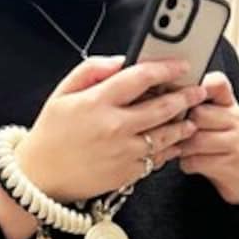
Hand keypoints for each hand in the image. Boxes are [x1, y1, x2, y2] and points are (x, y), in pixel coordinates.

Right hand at [17, 55, 206, 202]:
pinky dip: (170, 149)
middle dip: (186, 96)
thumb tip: (121, 60)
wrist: (40, 178)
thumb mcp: (62, 93)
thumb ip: (92, 70)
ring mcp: (123, 152)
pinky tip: (175, 142)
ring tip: (192, 118)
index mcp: (97, 102)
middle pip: (163, 107)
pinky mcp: (128, 173)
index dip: (166, 68)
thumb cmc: (51, 133)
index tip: (181, 65)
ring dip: (183, 124)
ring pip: (166, 135)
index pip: (141, 77)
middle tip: (199, 90)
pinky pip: (157, 158)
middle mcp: (114, 127)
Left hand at [177, 71, 238, 204]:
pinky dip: (186, 163)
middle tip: (173, 130)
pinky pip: (195, 161)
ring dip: (181, 146)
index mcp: (229, 103)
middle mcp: (237, 119)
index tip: (181, 95)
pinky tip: (188, 161)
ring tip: (180, 147)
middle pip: (198, 114)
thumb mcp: (213, 116)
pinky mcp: (231, 166)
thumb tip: (157, 90)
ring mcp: (237, 143)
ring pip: (195, 140)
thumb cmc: (218, 140)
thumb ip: (194, 101)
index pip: (218, 83)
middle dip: (180, 124)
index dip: (197, 86)